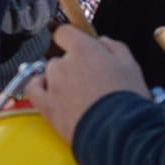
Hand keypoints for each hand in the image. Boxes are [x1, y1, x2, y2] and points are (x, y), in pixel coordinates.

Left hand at [35, 25, 148, 147]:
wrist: (118, 132)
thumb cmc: (126, 99)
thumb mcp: (130, 65)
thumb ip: (114, 47)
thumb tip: (102, 40)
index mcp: (84, 50)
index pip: (65, 32)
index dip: (72, 38)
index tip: (79, 46)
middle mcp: (64, 65)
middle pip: (60, 58)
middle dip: (72, 66)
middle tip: (90, 80)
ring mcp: (53, 86)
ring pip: (49, 74)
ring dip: (60, 80)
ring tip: (78, 95)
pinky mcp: (47, 107)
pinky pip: (34, 90)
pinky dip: (39, 88)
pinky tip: (49, 92)